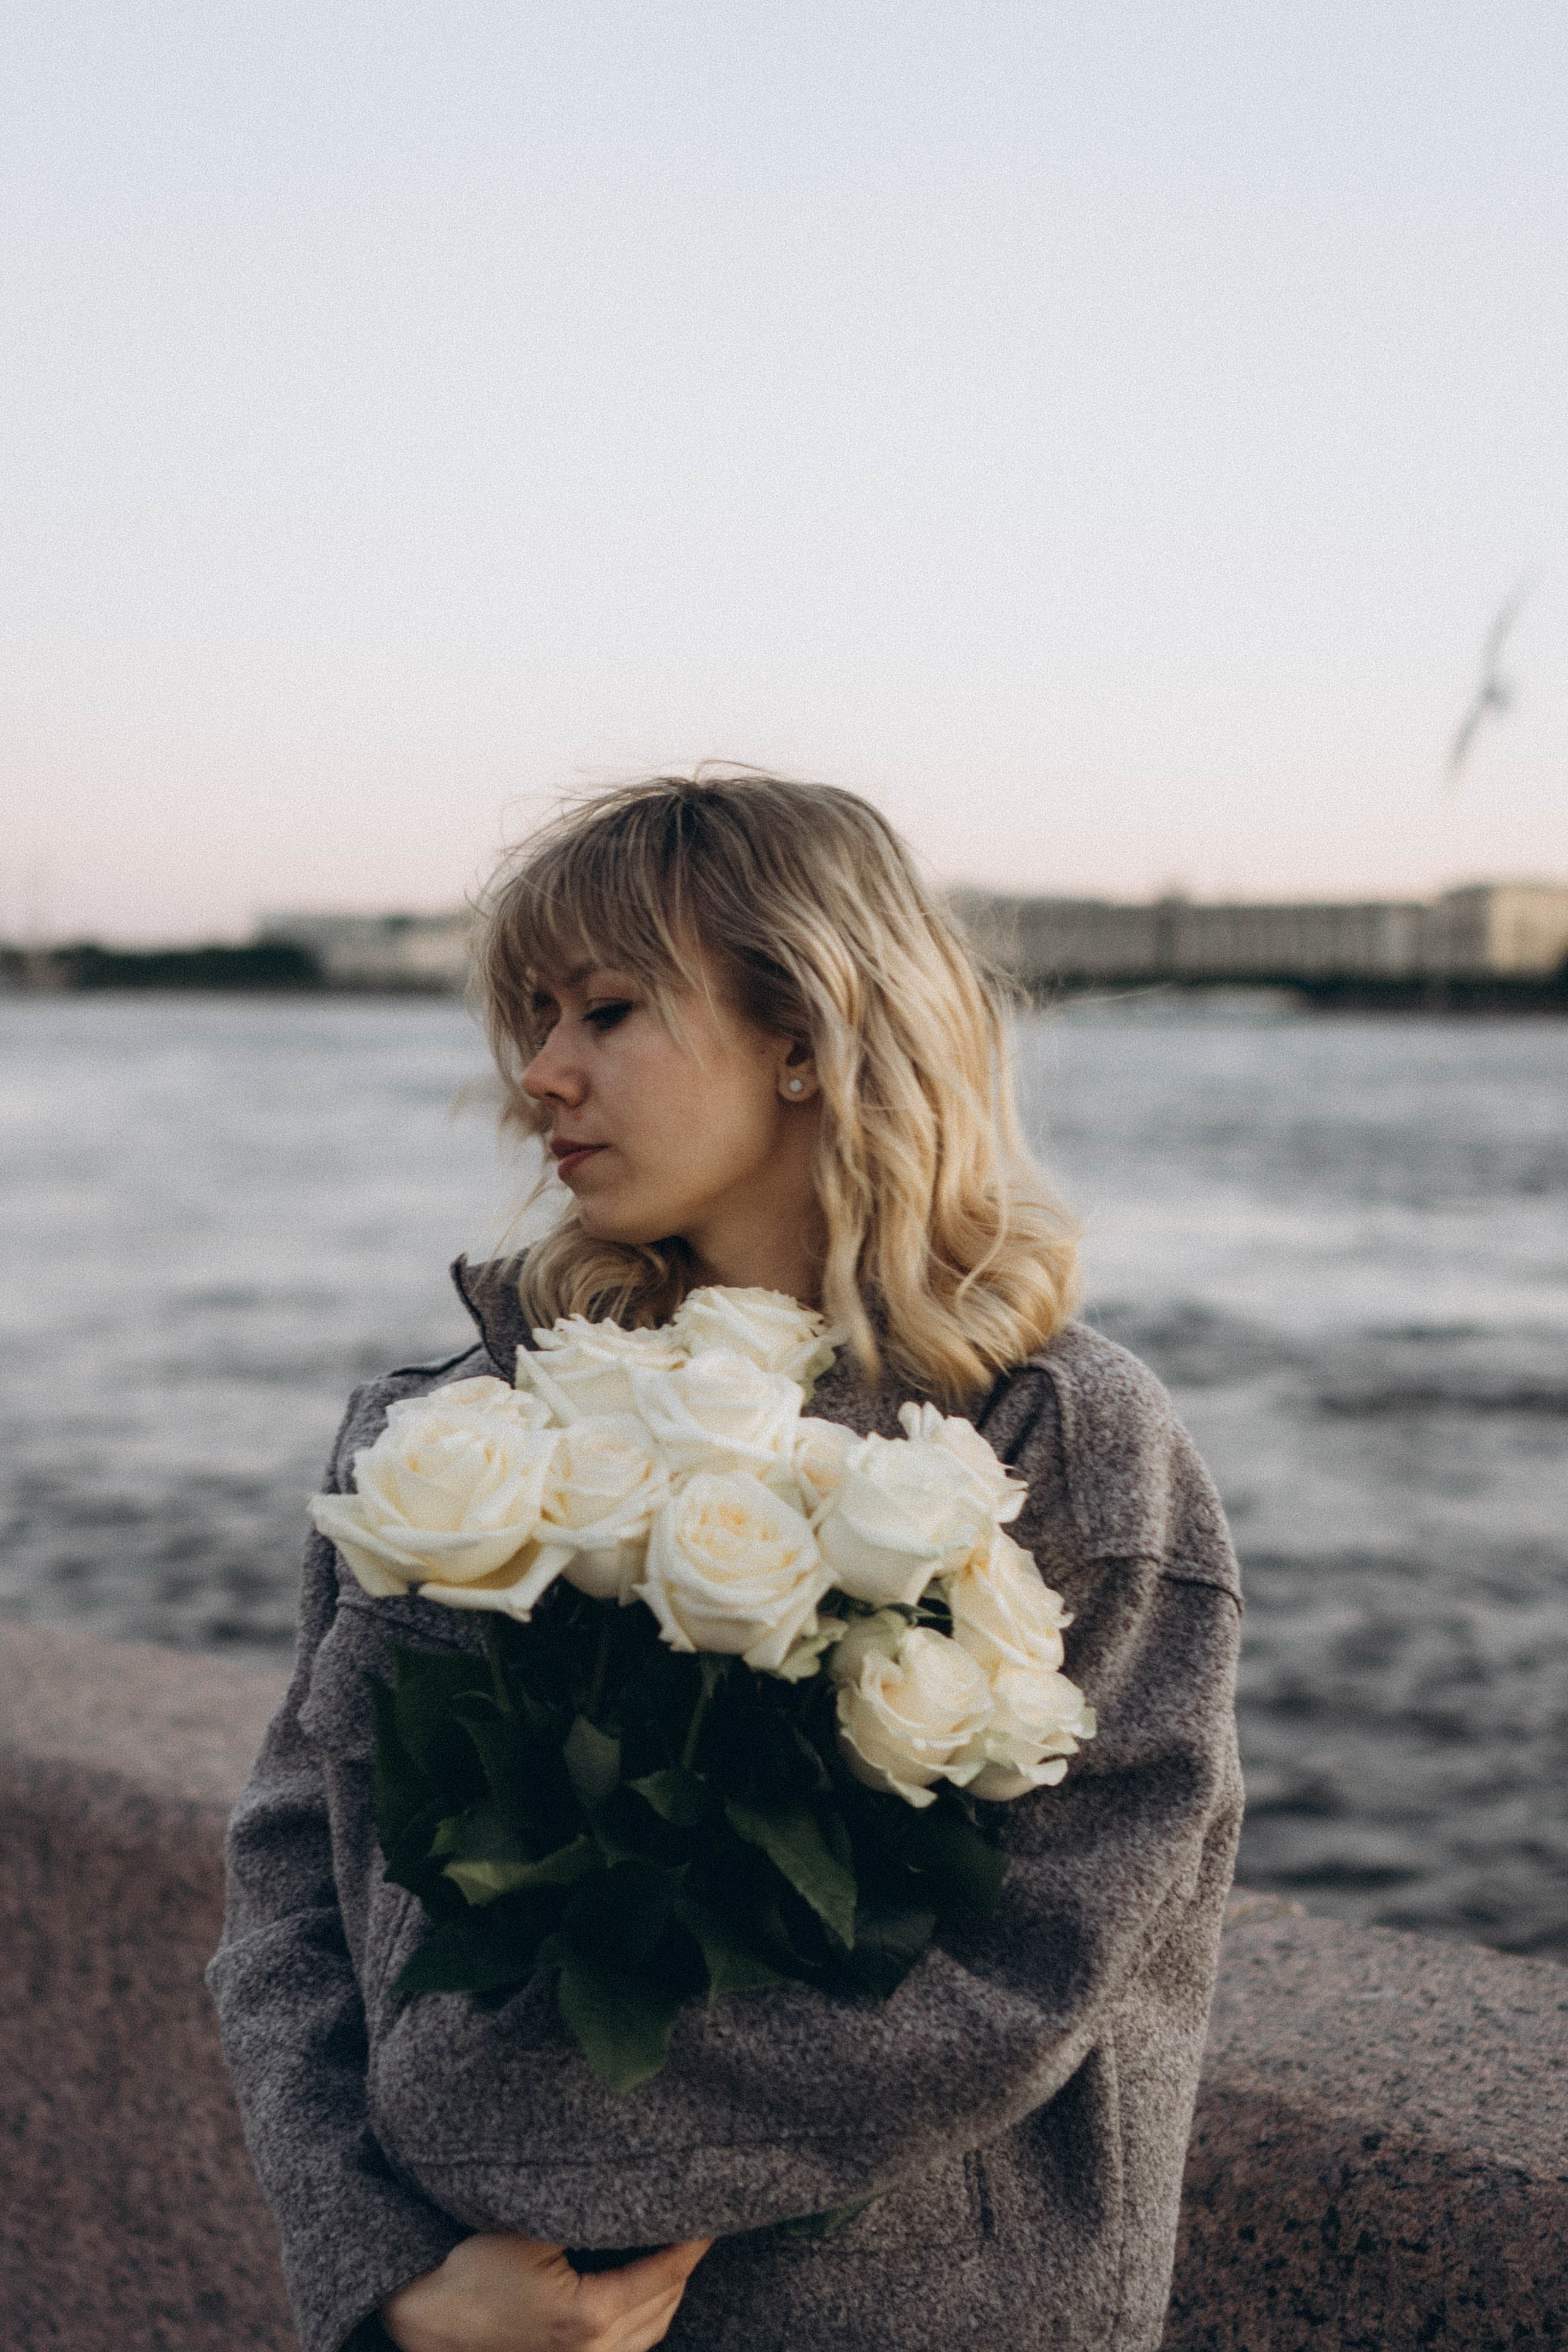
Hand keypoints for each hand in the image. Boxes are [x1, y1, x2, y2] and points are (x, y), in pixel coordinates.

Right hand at [379, 2231, 712, 2351]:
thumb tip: (627, 2178)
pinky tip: (650, 2289)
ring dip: (671, 2291)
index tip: (713, 2207)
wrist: (421, 2314)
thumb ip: (585, 2211)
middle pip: (664, 2304)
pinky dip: (647, 2318)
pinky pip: (627, 2349)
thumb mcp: (530, 2227)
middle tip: (702, 2217)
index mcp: (587, 2318)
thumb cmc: (470, 2264)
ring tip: (682, 2246)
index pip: (663, 2273)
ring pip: (650, 2333)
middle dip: (686, 2261)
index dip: (691, 2238)